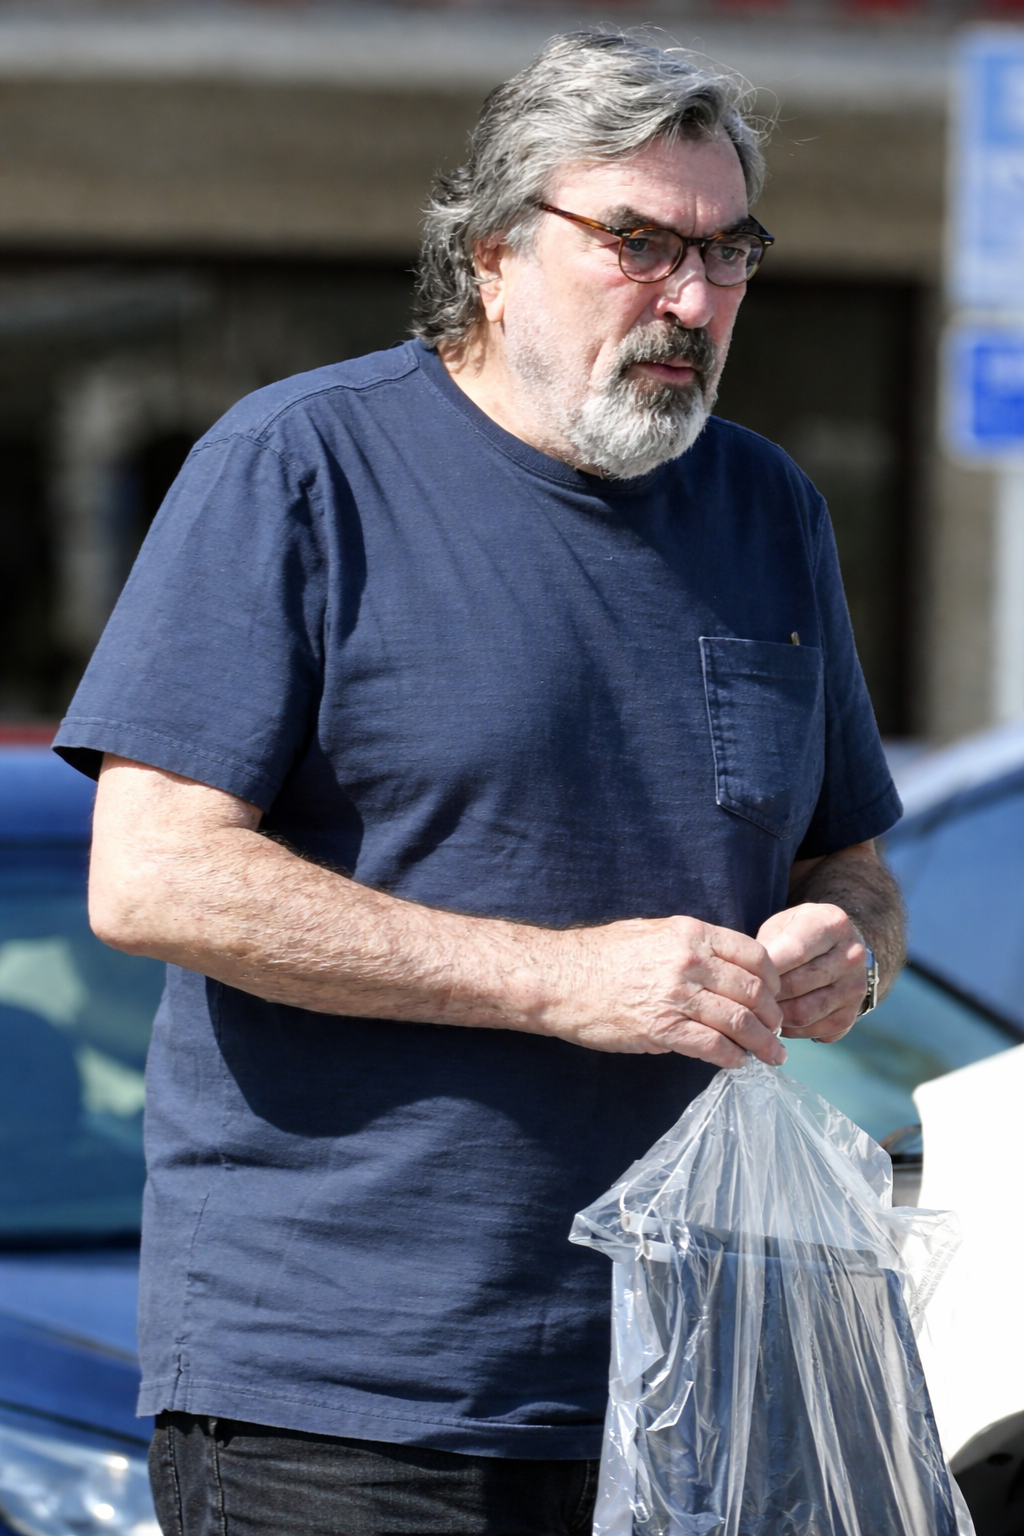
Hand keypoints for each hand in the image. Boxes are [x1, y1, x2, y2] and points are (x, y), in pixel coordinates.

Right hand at [549, 916, 784, 1069]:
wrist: (558, 978)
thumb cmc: (599, 956)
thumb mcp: (651, 933)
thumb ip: (690, 946)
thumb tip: (720, 966)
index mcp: (690, 933)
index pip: (754, 954)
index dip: (774, 980)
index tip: (776, 996)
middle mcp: (690, 961)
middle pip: (755, 990)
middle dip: (773, 1016)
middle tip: (777, 1031)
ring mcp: (678, 996)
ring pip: (741, 1021)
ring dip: (763, 1043)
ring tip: (772, 1055)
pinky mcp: (663, 1029)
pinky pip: (714, 1046)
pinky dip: (733, 1058)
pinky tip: (737, 1063)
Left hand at [755, 903, 867, 1043]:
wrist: (838, 950)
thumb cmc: (800, 934)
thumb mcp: (783, 924)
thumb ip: (767, 943)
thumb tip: (746, 975)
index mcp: (833, 925)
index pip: (796, 950)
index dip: (766, 967)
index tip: (744, 975)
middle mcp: (851, 956)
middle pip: (798, 984)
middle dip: (766, 994)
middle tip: (744, 997)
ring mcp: (854, 988)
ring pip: (804, 1012)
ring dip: (774, 1015)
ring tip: (757, 1009)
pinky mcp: (850, 1016)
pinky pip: (813, 1030)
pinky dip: (790, 1030)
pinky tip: (777, 1019)